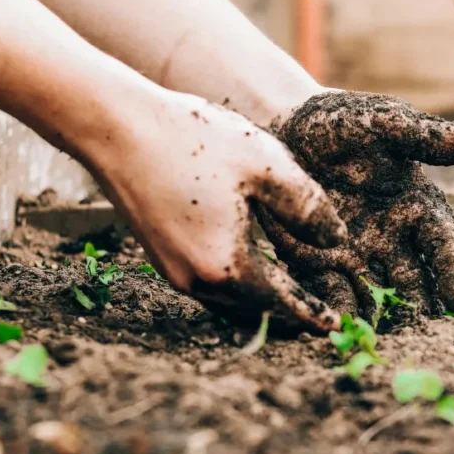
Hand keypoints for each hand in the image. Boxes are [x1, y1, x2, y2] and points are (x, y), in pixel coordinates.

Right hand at [91, 89, 345, 331]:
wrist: (116, 127)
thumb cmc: (193, 140)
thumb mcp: (266, 165)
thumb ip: (308, 207)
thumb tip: (337, 240)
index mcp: (227, 266)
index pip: (282, 304)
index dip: (311, 315)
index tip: (334, 326)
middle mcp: (197, 281)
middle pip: (255, 311)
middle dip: (288, 314)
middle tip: (319, 316)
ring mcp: (174, 272)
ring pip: (230, 302)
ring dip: (261, 302)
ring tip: (292, 295)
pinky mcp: (160, 257)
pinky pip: (209, 285)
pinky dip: (237, 284)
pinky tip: (252, 267)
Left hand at [262, 91, 453, 317]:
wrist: (284, 127)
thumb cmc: (342, 122)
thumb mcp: (384, 123)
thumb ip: (429, 137)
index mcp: (416, 206)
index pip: (442, 245)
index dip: (453, 272)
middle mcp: (392, 238)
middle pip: (413, 280)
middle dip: (420, 308)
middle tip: (426, 335)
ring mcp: (357, 254)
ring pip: (377, 294)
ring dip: (383, 318)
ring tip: (387, 342)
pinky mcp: (319, 262)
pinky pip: (332, 292)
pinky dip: (339, 310)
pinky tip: (343, 328)